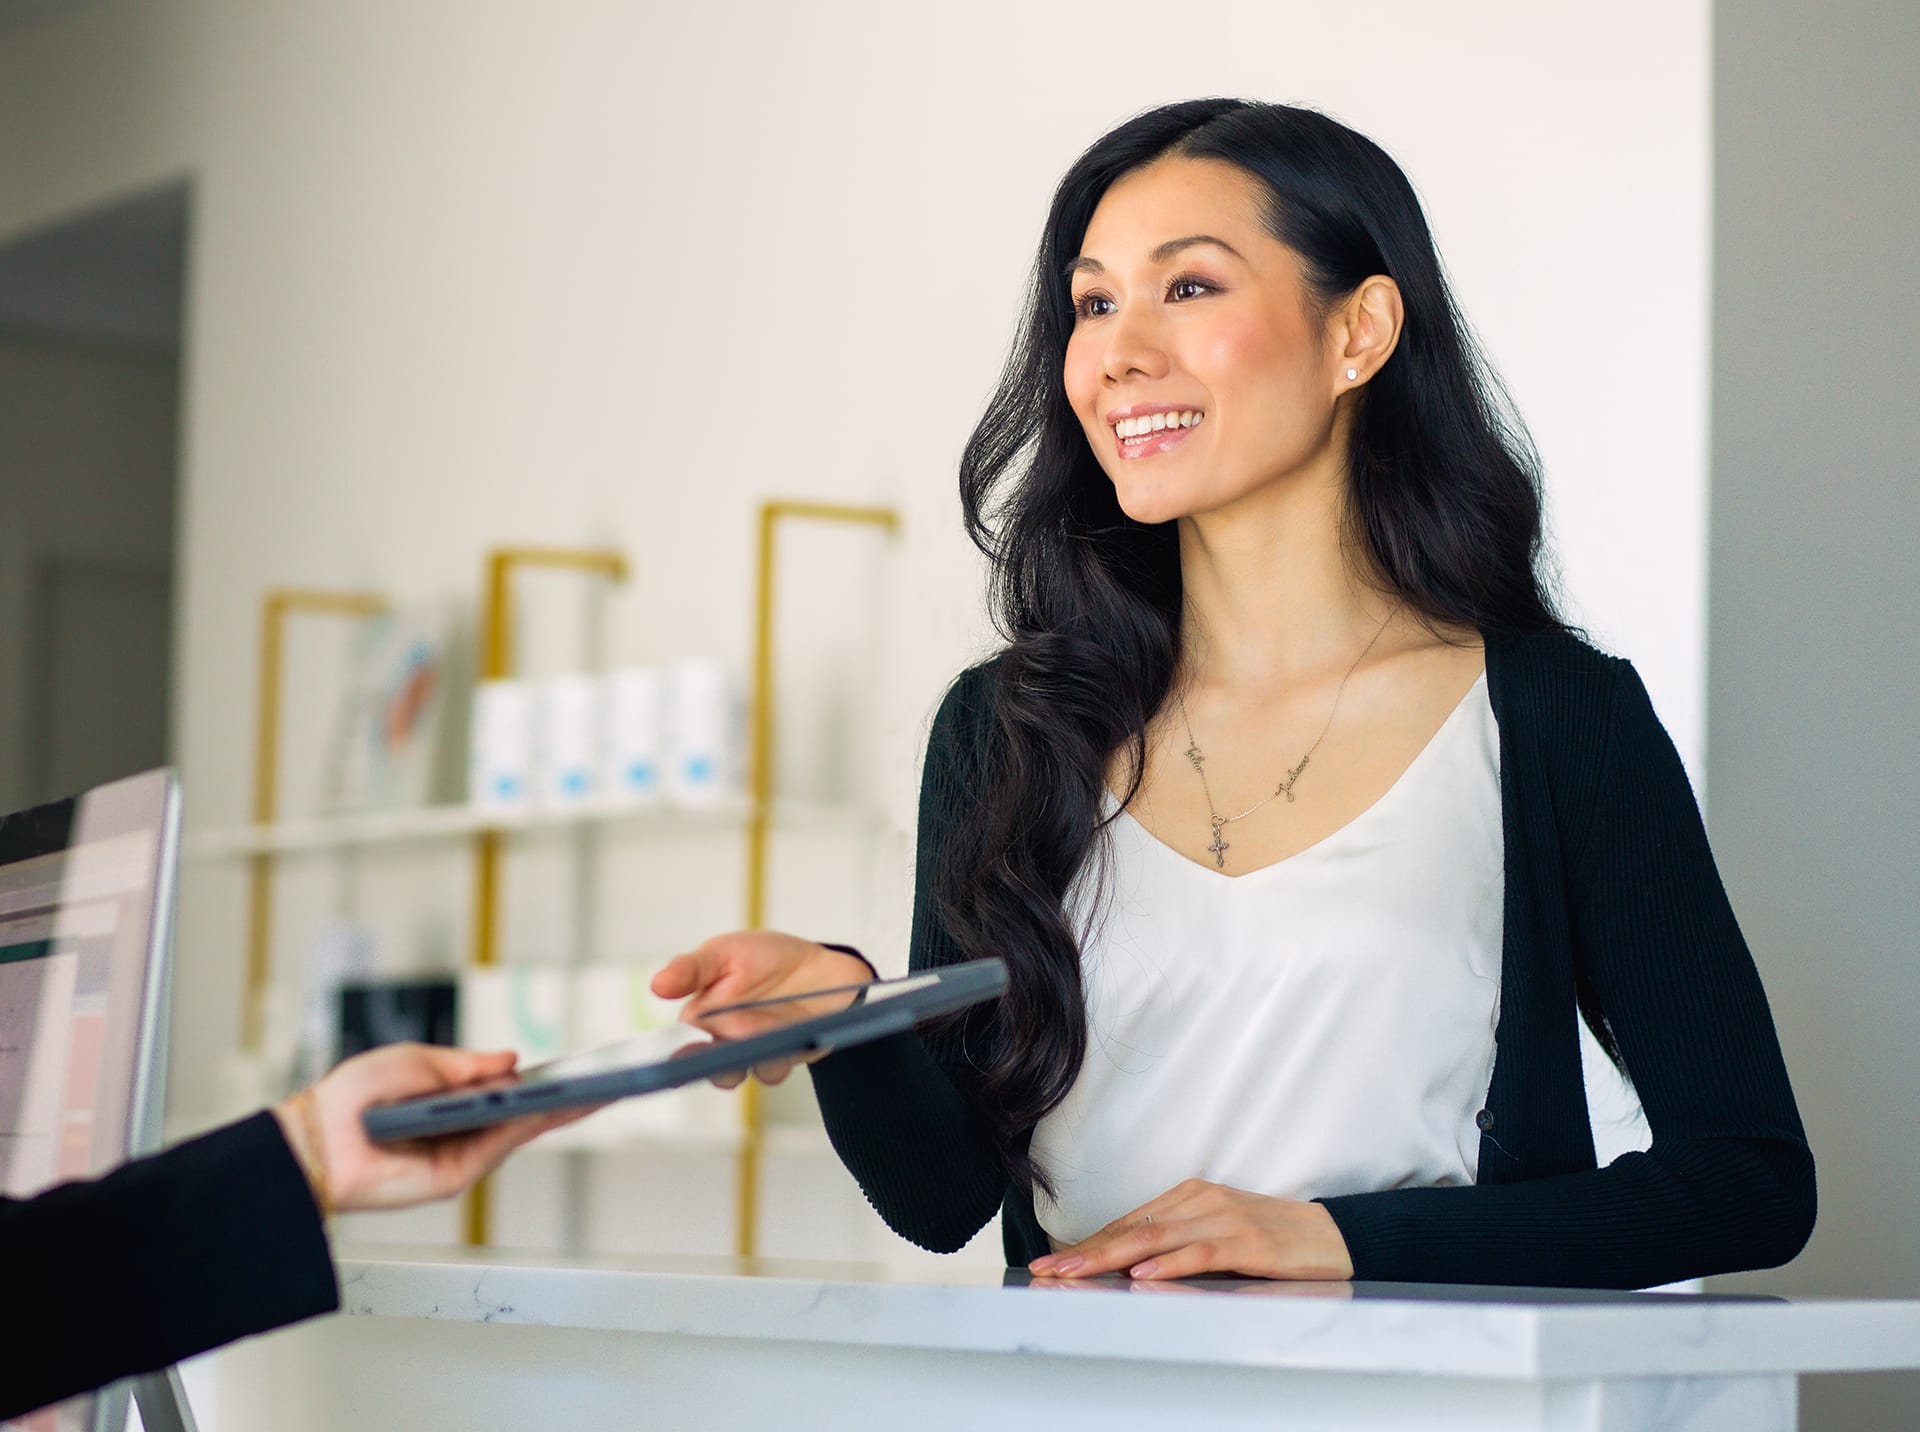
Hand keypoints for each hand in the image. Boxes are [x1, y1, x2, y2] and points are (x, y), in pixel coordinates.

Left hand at [272, 1043, 582, 1212]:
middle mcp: (465, 1132)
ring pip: (526, 1130)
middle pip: (530, 1114)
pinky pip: (503, 1146)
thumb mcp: (419, 1063)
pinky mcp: (456, 1176)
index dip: (547, 1082)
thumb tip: (513, 1060)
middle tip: (613, 1080)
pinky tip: (557, 1106)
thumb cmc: (356, 1095)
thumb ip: (467, 1064)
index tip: (583, 1068)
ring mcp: (464, 1156)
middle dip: (571, 1098)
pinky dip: (533, 1125)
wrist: (315, 1136)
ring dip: (565, 1111)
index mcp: (456, 1103)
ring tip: (601, 1089)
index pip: (512, 1093)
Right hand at [649, 931, 873, 1087]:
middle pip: (710, 1067)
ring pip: (745, 1071)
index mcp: (703, 1019)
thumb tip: (656, 985)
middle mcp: (726, 1043)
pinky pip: (778, 1067)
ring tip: (754, 1032)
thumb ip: (692, 969)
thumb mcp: (725, 952)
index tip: (674, 1055)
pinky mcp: (788, 1057)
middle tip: (715, 1044)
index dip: (674, 1055)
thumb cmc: (766, 958)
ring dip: (746, 1058)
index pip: (680, 1045)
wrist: (821, 965)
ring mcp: (757, 1053)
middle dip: (710, 1061)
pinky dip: (779, 1055)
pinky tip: (788, 1035)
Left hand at [1027, 1179, 1354, 1281]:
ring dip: (1111, 1259)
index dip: (1087, 1244)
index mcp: (1190, 1197)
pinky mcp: (1248, 1241)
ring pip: (1156, 1240)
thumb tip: (1130, 1268)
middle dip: (1085, 1253)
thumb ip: (1178, 1244)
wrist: (1332, 1235)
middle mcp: (1201, 1201)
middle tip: (1048, 1271)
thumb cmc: (1272, 1239)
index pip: (1127, 1224)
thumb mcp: (1217, 1234)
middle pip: (1132, 1230)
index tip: (1051, 1263)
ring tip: (1077, 1274)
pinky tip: (1143, 1277)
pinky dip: (1169, 1265)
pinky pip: (1201, 1253)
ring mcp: (1224, 1218)